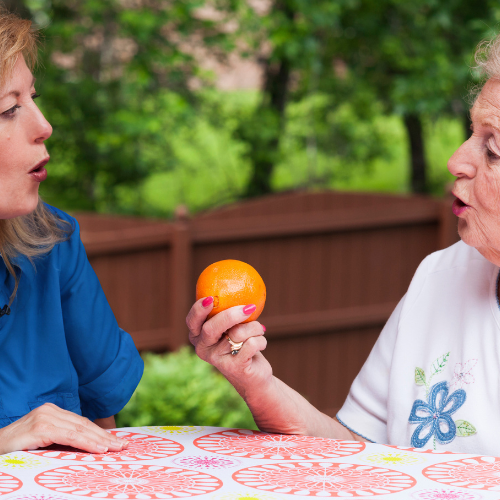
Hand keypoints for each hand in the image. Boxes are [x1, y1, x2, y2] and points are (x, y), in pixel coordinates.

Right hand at [0, 403, 127, 454]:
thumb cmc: (16, 450)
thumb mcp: (43, 443)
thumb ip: (61, 440)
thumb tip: (88, 448)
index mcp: (52, 412)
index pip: (82, 423)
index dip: (100, 433)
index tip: (117, 441)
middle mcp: (50, 411)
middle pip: (84, 425)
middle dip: (105, 436)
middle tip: (123, 445)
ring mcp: (45, 417)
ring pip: (79, 430)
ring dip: (100, 440)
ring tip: (115, 448)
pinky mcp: (40, 428)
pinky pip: (69, 436)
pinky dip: (86, 442)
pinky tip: (98, 448)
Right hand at [186, 297, 270, 394]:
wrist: (253, 376)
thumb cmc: (242, 344)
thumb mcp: (233, 327)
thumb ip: (229, 312)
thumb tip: (240, 285)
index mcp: (198, 336)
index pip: (192, 321)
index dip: (198, 310)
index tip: (209, 299)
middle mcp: (203, 349)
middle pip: (212, 327)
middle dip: (231, 315)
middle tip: (249, 307)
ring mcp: (217, 360)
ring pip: (238, 333)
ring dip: (255, 328)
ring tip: (259, 330)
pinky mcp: (233, 368)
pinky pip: (251, 344)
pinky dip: (261, 340)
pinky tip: (262, 344)